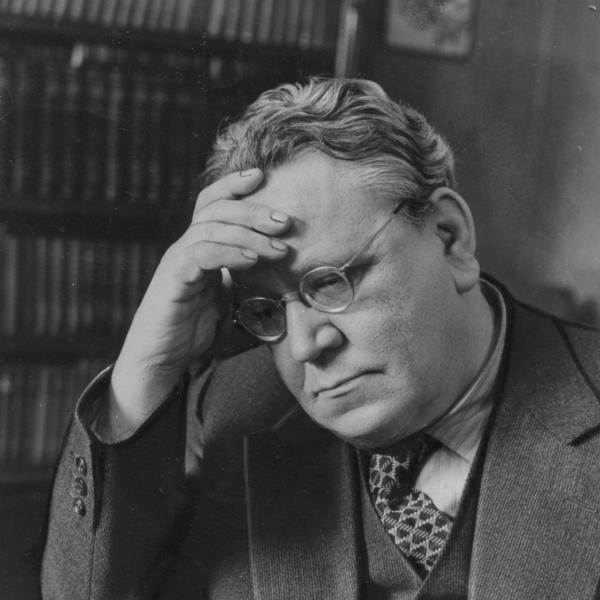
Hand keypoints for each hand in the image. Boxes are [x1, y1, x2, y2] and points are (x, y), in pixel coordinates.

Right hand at [102, 169, 289, 436]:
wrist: (162, 358)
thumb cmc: (195, 328)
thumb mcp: (228, 298)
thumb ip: (246, 281)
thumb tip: (284, 276)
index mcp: (200, 246)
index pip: (213, 203)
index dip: (235, 185)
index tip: (265, 176)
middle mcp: (187, 246)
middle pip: (216, 210)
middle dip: (253, 210)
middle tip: (286, 222)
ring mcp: (177, 261)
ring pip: (211, 229)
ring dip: (249, 234)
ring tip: (280, 247)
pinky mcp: (172, 280)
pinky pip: (200, 255)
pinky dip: (229, 254)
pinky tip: (253, 261)